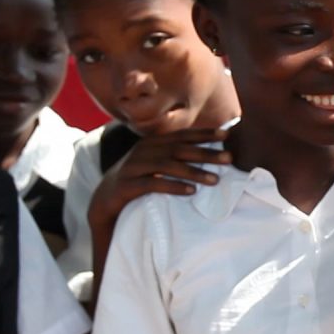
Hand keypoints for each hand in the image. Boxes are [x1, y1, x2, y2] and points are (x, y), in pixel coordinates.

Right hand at [87, 127, 230, 228]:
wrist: (105, 198)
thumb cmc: (138, 179)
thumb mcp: (156, 163)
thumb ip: (176, 155)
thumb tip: (210, 153)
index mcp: (153, 143)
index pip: (182, 135)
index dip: (204, 134)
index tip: (226, 135)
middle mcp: (143, 151)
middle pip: (178, 149)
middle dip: (205, 153)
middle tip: (228, 159)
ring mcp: (133, 167)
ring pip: (167, 166)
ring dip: (193, 172)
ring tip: (214, 180)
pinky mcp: (127, 185)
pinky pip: (153, 185)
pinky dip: (173, 187)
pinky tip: (190, 191)